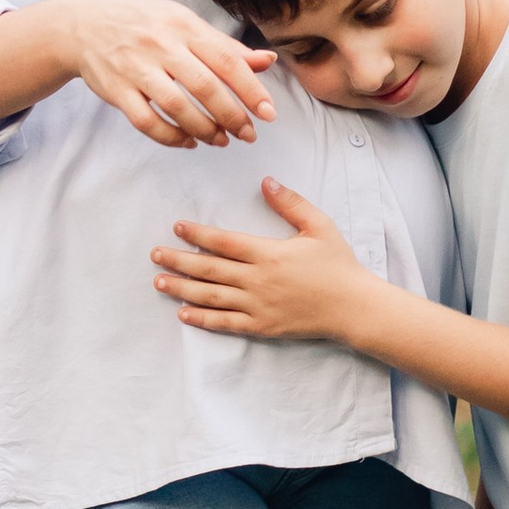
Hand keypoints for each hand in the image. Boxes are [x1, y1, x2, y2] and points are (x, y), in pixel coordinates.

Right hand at [67, 0, 278, 150]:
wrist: (83, 24)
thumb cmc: (142, 22)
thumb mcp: (183, 22)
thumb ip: (224, 45)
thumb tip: (267, 61)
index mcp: (183, 25)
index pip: (225, 59)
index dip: (251, 89)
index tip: (269, 113)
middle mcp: (160, 45)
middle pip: (204, 87)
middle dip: (232, 115)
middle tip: (248, 134)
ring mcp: (136, 68)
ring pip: (177, 107)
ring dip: (205, 129)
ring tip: (222, 140)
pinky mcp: (117, 91)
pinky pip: (147, 122)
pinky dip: (171, 137)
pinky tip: (188, 141)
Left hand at [151, 175, 367, 343]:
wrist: (353, 307)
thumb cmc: (338, 264)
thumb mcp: (319, 226)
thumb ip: (291, 203)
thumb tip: (266, 181)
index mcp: (268, 253)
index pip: (223, 241)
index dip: (197, 233)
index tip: (177, 227)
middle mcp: (257, 279)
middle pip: (209, 269)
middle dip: (178, 260)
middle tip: (154, 254)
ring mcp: (258, 305)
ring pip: (211, 296)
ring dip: (182, 288)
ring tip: (159, 281)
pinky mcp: (262, 326)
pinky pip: (225, 323)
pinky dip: (202, 319)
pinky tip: (183, 313)